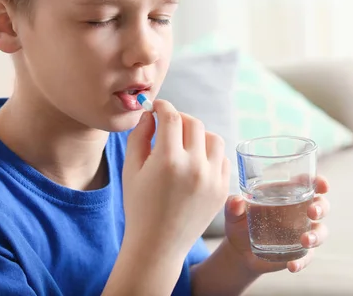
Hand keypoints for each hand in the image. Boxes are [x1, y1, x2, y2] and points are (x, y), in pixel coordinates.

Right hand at [122, 100, 230, 259]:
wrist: (157, 246)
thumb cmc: (138, 207)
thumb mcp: (131, 169)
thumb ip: (139, 136)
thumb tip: (151, 114)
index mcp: (168, 160)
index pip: (172, 116)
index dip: (163, 107)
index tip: (157, 108)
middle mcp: (194, 167)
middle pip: (194, 123)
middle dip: (179, 119)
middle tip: (168, 125)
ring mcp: (212, 179)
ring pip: (213, 138)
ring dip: (198, 135)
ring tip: (184, 144)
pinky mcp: (222, 190)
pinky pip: (222, 159)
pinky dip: (210, 155)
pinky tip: (195, 162)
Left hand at [224, 176, 329, 274]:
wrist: (239, 250)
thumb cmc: (239, 222)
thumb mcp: (233, 213)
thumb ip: (233, 205)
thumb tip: (236, 201)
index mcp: (286, 194)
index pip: (308, 183)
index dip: (319, 182)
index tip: (323, 185)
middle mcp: (299, 211)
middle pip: (322, 205)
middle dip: (321, 208)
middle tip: (311, 212)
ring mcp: (302, 232)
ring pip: (321, 231)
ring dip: (317, 236)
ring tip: (305, 241)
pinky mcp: (299, 252)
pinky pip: (308, 256)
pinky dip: (303, 261)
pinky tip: (292, 266)